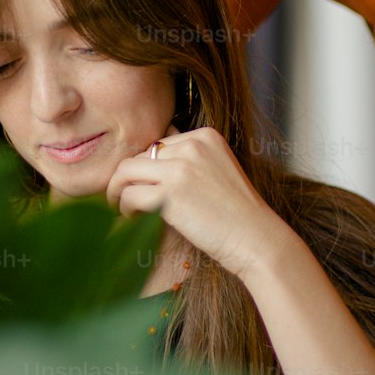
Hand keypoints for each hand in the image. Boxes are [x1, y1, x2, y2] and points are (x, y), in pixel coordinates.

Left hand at [105, 125, 287, 280]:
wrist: (256, 238)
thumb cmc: (236, 214)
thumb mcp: (217, 172)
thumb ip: (189, 162)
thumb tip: (148, 164)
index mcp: (205, 136)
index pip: (159, 145)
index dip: (147, 168)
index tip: (143, 186)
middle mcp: (192, 145)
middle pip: (140, 155)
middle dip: (129, 178)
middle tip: (124, 198)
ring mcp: (181, 168)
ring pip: (127, 171)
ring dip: (118, 190)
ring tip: (121, 207)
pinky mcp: (171, 193)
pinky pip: (129, 194)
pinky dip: (124, 206)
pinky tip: (131, 218)